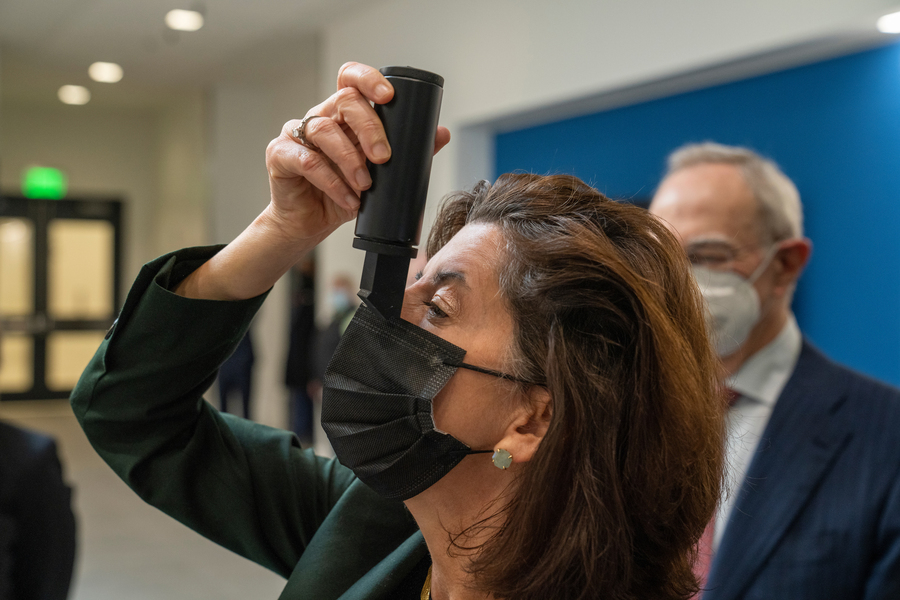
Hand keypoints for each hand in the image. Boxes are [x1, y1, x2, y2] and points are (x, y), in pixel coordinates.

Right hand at [176, 62, 450, 300]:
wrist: (309, 225)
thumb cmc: (344, 194)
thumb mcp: (381, 176)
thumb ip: (409, 154)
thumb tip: (441, 133)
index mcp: (343, 114)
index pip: (351, 79)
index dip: (368, 79)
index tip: (388, 96)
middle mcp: (320, 117)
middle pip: (344, 101)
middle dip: (370, 128)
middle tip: (384, 158)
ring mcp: (296, 134)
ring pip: (324, 130)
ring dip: (350, 160)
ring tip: (365, 186)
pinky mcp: (280, 155)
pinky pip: (307, 160)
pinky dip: (332, 182)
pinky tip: (348, 199)